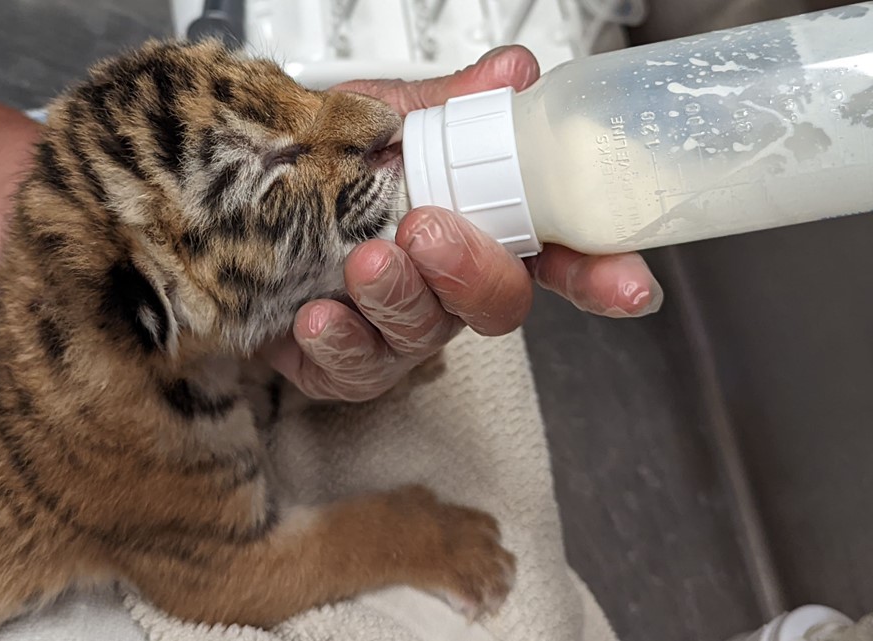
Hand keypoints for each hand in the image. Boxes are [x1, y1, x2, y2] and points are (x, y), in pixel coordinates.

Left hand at [263, 46, 663, 401]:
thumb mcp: (388, 120)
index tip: (629, 288)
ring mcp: (399, 329)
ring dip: (398, 299)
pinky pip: (354, 370)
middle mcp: (448, 285)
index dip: (599, 274)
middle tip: (429, 231)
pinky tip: (317, 314)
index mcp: (477, 227)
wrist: (243, 201)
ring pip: (424, 336)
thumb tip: (513, 74)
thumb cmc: (324, 166)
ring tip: (363, 261)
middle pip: (496, 304)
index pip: (557, 255)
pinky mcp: (344, 362)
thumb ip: (452, 106)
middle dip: (471, 272)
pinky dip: (337, 342)